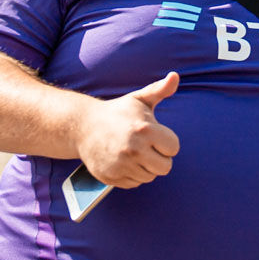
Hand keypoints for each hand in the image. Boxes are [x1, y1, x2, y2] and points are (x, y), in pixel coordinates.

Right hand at [75, 72, 181, 188]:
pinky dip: (131, 174)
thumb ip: (160, 89)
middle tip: (146, 147)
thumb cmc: (118, 112)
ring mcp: (121, 165)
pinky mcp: (111, 177)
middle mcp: (134, 149)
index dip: (166, 141)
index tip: (155, 135)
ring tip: (133, 152)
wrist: (83, 126)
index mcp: (145, 130)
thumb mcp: (139, 99)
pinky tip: (123, 160)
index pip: (173, 148)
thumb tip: (175, 76)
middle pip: (165, 167)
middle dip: (159, 157)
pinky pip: (134, 183)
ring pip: (150, 176)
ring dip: (145, 167)